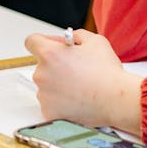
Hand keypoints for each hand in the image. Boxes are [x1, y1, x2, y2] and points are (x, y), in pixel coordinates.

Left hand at [24, 29, 142, 135]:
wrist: (115, 100)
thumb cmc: (106, 72)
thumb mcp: (95, 41)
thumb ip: (77, 35)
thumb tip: (70, 40)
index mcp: (49, 54)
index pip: (31, 41)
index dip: (44, 41)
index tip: (54, 46)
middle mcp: (41, 74)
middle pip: (41, 65)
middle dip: (56, 65)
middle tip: (76, 68)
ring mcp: (43, 95)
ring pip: (47, 85)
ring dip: (58, 84)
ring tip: (80, 86)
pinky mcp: (49, 112)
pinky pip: (51, 103)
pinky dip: (61, 101)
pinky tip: (78, 99)